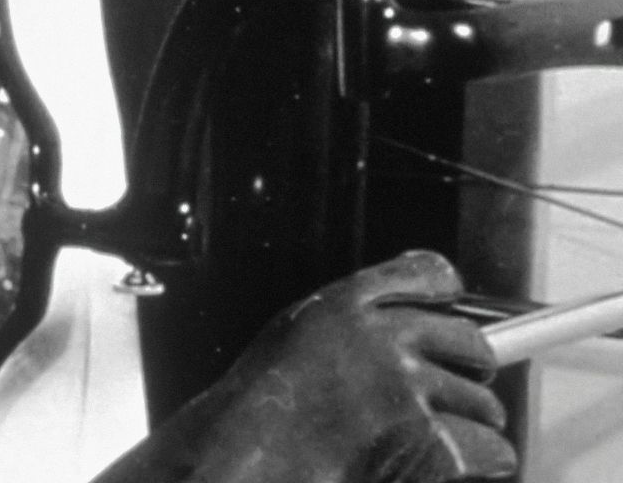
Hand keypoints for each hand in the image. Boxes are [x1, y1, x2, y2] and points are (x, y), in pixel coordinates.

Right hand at [93, 250, 515, 482]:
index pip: (427, 274)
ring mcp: (408, 389)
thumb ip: (348, 318)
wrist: (246, 453)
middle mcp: (383, 339)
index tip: (450, 304)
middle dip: (471, 370)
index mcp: (345, 306)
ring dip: (471, 424)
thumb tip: (408, 312)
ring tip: (432, 438)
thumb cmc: (260, 408)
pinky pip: (491, 449)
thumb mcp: (294, 335)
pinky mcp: (428, 441)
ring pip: (484, 404)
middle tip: (452, 392)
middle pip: (471, 343)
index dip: (447, 291)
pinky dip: (482, 462)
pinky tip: (454, 466)